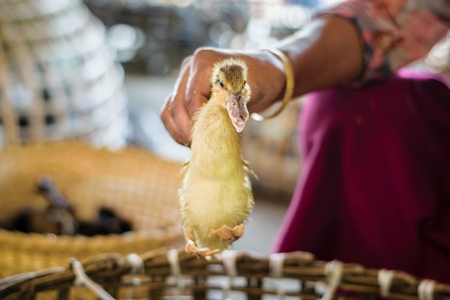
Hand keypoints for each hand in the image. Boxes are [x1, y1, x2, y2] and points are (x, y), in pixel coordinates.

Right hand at [160, 47, 285, 146]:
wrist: (261, 75)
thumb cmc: (259, 81)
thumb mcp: (251, 92)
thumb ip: (233, 105)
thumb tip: (222, 123)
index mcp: (204, 62)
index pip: (192, 98)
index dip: (197, 121)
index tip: (207, 139)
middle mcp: (189, 67)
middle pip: (176, 104)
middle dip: (186, 129)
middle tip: (198, 147)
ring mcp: (184, 78)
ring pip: (169, 109)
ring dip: (178, 130)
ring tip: (193, 145)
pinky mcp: (182, 90)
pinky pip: (170, 111)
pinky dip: (177, 127)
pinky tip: (190, 139)